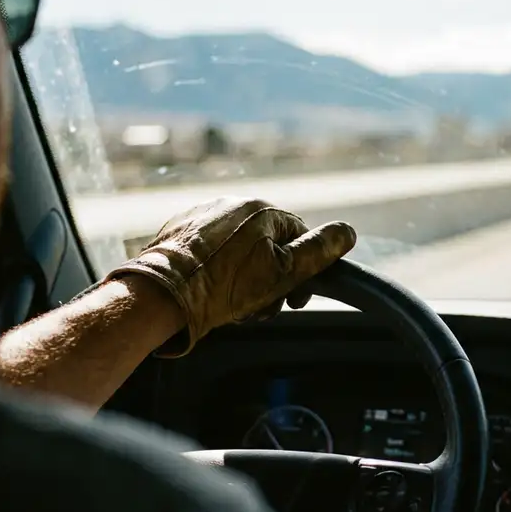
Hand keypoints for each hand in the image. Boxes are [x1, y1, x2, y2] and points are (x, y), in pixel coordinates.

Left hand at [104, 197, 356, 357]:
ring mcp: (202, 215)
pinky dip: (217, 270)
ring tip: (234, 305)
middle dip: (271, 278)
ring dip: (245, 277)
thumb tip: (348, 232)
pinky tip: (211, 292)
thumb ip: (319, 252)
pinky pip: (212, 250)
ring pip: (240, 249)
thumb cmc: (224, 287)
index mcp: (261, 209)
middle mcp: (232, 204)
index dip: (302, 271)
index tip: (293, 299)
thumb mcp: (283, 274)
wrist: (162, 295)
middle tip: (262, 308)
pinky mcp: (178, 230)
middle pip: (269, 244)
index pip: (299, 237)